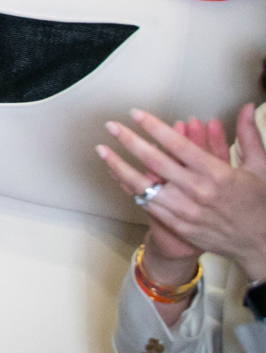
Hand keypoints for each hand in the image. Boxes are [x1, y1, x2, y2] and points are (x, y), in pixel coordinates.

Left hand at [101, 106, 265, 280]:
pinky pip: (147, 204)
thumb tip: (248, 108)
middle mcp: (197, 191)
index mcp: (217, 174)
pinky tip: (117, 174)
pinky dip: (130, 188)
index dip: (155, 128)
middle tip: (112, 126)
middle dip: (129, 141)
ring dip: (120, 166)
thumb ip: (248, 136)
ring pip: (144, 185)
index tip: (136, 114)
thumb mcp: (260, 168)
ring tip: (102, 150)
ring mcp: (185, 210)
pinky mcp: (178, 224)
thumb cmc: (260, 204)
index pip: (178, 145)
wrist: (260, 244)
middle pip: (155, 162)